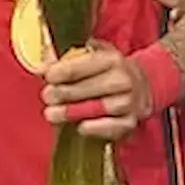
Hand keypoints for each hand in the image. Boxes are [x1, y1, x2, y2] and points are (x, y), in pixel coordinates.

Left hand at [40, 42, 154, 141]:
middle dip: (65, 92)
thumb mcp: (91, 56)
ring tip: (53, 114)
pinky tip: (80, 127)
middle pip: (91, 87)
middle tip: (47, 96)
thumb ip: (65, 58)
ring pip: (99, 108)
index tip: (48, 75)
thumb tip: (42, 64)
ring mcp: (129, 102)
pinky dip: (96, 128)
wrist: (142, 86)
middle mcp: (123, 79)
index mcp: (112, 59)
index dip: (64, 70)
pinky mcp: (130, 121)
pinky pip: (112, 127)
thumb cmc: (108, 71)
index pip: (85, 64)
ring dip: (74, 112)